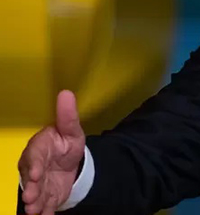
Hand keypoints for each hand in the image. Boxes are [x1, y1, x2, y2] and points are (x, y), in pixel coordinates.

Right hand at [18, 90, 85, 214]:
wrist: (70, 162)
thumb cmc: (66, 143)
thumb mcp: (72, 130)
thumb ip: (68, 115)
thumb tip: (66, 93)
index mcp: (40, 147)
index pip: (34, 155)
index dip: (33, 165)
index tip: (34, 173)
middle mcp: (34, 166)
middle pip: (30, 177)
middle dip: (31, 187)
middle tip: (31, 197)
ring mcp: (39, 181)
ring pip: (35, 192)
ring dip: (35, 202)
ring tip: (35, 210)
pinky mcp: (46, 194)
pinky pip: (44, 203)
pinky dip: (45, 210)